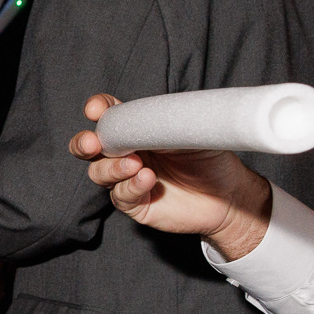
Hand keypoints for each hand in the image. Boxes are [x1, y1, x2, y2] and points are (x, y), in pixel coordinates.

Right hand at [69, 93, 272, 258]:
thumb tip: (145, 113)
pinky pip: (121, 196)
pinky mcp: (136, 204)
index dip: (98, 110)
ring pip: (99, 173)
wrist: (230, 192)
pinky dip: (131, 186)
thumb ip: (162, 120)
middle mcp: (126, 154)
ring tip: (135, 164)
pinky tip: (147, 180)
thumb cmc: (209, 157)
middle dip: (83, 144)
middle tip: (92, 143)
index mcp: (134, 131)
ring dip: (111, 168)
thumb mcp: (188, 129)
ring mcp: (128, 180)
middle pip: (88, 148)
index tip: (96, 109)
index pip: (108, 116)